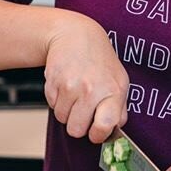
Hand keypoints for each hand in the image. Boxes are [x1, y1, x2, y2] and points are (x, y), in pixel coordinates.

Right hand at [43, 11, 128, 143]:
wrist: (75, 35)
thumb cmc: (99, 59)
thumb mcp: (118, 80)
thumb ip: (119, 108)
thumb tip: (114, 131)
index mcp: (113, 91)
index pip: (105, 126)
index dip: (98, 135)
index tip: (96, 131)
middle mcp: (92, 89)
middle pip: (77, 130)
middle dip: (78, 124)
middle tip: (82, 108)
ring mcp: (71, 85)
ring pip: (62, 119)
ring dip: (67, 110)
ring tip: (75, 91)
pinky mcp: (53, 82)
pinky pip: (52, 106)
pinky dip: (57, 99)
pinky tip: (65, 84)